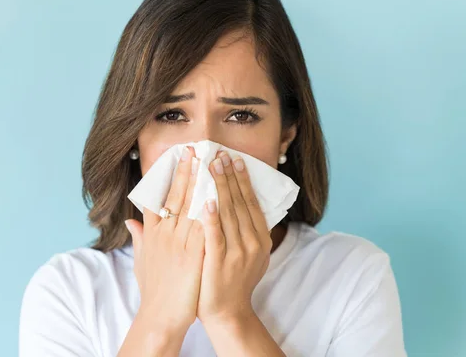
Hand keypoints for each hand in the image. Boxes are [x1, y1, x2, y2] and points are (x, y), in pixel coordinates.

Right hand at [125, 146, 204, 334]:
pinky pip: (203, 226)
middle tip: (194, 148)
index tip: (176, 157)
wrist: (160, 317)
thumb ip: (138, 238)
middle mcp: (163, 235)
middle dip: (186, 171)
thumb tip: (130, 220)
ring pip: (190, 206)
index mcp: (152, 234)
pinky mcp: (193, 256)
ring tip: (208, 162)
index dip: (168, 176)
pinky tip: (218, 193)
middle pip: (175, 196)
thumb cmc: (154, 290)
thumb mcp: (141, 261)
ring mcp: (177, 244)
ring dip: (201, 182)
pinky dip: (210, 209)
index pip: (159, 197)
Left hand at [197, 150, 271, 325]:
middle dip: (229, 175)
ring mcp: (237, 253)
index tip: (234, 158)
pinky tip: (205, 200)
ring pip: (227, 213)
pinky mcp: (219, 262)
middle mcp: (252, 243)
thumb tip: (243, 202)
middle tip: (219, 153)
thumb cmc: (234, 280)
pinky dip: (211, 217)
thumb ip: (248, 229)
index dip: (242, 179)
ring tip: (211, 165)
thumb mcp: (250, 254)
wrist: (227, 313)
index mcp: (260, 238)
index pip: (250, 201)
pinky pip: (214, 235)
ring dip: (219, 187)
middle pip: (239, 202)